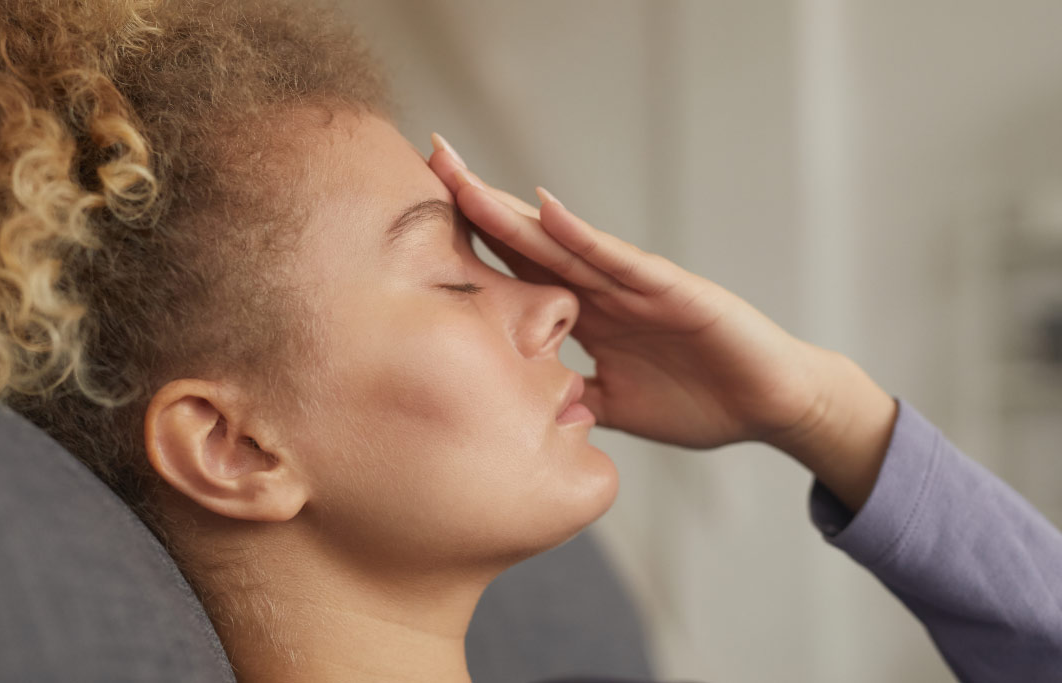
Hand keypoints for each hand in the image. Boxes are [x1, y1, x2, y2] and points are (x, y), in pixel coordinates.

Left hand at [427, 133, 834, 450]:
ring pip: (560, 241)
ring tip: (463, 175)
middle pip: (526, 241)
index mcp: (585, 317)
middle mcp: (601, 290)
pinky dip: (582, 235)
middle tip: (428, 160)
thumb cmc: (700, 401)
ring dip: (510, 209)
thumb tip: (523, 414)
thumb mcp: (617, 407)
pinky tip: (545, 209)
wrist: (771, 406)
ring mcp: (634, 284)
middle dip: (477, 203)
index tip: (416, 224)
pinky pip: (618, 260)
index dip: (470, 246)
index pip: (516, 274)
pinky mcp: (671, 288)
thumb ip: (575, 400)